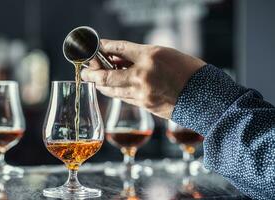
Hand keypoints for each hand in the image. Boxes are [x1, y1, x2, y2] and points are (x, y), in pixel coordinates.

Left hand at [81, 39, 205, 118]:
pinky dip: (114, 91)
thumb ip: (141, 57)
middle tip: (84, 71)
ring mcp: (142, 93)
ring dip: (100, 84)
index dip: (104, 47)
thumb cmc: (189, 72)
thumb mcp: (165, 55)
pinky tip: (112, 87)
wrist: (206, 97)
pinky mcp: (144, 106)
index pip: (120, 49)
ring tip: (95, 79)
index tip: (95, 47)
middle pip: (107, 75)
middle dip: (91, 73)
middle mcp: (143, 75)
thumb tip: (119, 59)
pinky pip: (123, 98)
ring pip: (112, 90)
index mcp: (150, 57)